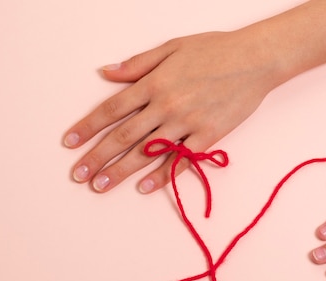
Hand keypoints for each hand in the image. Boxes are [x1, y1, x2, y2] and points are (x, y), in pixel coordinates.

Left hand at [64, 31, 277, 192]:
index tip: (70, 143)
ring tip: (99, 186)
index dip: (88, 127)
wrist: (255, 60)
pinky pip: (181, 159)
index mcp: (154, 82)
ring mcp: (188, 122)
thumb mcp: (172, 47)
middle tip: (78, 175)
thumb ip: (137, 63)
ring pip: (147, 151)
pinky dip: (162, 174)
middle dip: (97, 156)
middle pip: (123, 135)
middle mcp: (166, 105)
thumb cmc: (215, 50)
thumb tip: (106, 72)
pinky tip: (143, 187)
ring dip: (120, 171)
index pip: (112, 109)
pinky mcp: (209, 136)